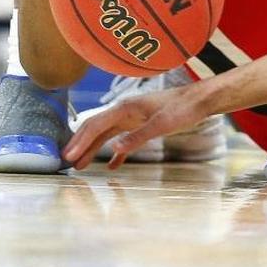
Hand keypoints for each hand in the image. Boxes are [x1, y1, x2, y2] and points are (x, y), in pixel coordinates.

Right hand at [63, 84, 203, 168]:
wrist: (201, 100)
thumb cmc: (183, 109)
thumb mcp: (162, 125)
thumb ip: (138, 137)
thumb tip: (113, 149)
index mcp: (126, 108)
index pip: (95, 125)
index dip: (80, 142)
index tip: (68, 157)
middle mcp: (126, 111)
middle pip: (96, 129)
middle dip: (80, 145)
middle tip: (65, 162)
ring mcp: (134, 118)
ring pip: (107, 135)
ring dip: (94, 150)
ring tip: (80, 166)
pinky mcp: (143, 125)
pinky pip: (124, 140)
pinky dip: (116, 153)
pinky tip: (113, 166)